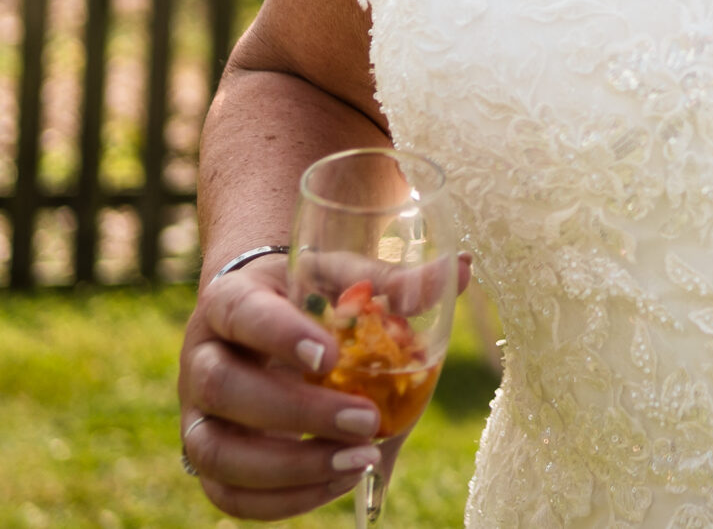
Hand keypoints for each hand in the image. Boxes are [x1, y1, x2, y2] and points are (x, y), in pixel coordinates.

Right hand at [176, 253, 392, 519]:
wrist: (268, 316)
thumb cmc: (311, 293)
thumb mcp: (345, 274)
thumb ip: (393, 278)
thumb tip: (457, 270)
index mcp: (230, 301)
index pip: (241, 314)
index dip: (280, 336)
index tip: (330, 356)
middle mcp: (202, 357)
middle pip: (224, 389)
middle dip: (297, 413)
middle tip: (367, 420)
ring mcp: (198, 413)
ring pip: (215, 452)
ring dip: (289, 467)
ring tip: (360, 462)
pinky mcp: (208, 456)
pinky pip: (227, 493)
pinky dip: (283, 500)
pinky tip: (340, 483)